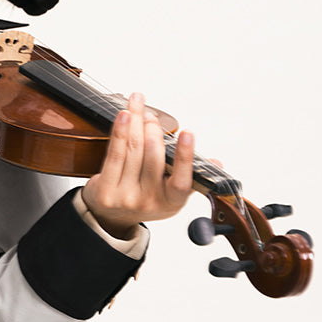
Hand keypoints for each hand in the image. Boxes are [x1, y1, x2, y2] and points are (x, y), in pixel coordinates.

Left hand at [81, 92, 194, 237]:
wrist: (112, 217)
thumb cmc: (147, 196)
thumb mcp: (173, 193)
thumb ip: (193, 175)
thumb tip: (216, 163)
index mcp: (172, 202)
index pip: (181, 181)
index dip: (185, 156)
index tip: (188, 133)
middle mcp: (149, 202)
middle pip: (153, 158)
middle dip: (152, 131)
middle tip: (151, 116)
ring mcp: (126, 198)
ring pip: (133, 151)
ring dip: (135, 123)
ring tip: (137, 105)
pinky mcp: (106, 191)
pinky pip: (115, 155)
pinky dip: (120, 132)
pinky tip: (124, 116)